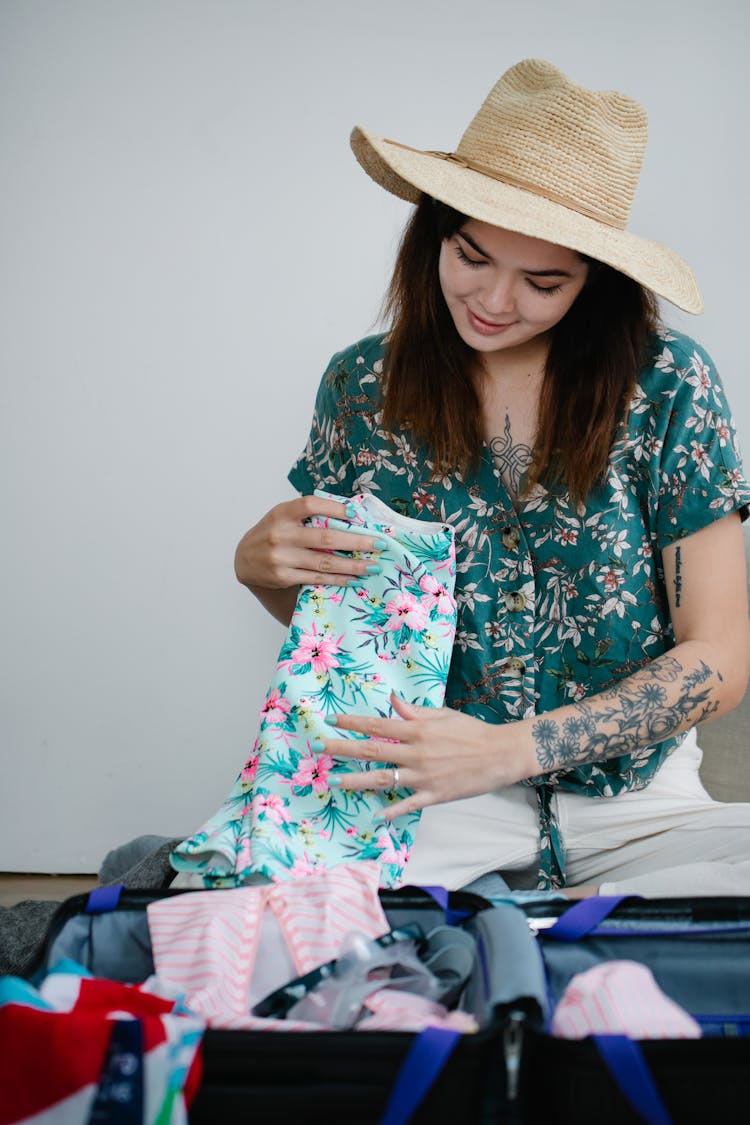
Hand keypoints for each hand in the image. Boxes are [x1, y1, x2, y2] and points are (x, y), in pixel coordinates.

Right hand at [234, 496, 384, 590]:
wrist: (244, 560)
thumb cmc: (272, 532)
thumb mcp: (283, 515)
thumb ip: (309, 513)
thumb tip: (352, 512)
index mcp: (282, 513)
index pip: (311, 505)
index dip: (336, 508)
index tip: (358, 514)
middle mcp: (281, 534)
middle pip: (326, 537)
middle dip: (357, 541)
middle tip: (380, 544)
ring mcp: (282, 557)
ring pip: (325, 561)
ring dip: (353, 565)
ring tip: (374, 566)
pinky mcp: (283, 577)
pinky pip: (317, 577)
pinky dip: (338, 578)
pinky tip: (354, 578)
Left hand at [320, 693, 531, 819]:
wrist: (500, 754)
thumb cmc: (472, 731)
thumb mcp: (442, 716)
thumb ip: (414, 712)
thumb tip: (391, 700)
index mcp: (417, 730)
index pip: (378, 725)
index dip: (353, 723)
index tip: (332, 720)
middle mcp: (416, 753)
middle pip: (372, 750)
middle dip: (342, 749)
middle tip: (318, 748)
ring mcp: (424, 776)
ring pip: (383, 779)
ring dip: (356, 780)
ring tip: (333, 781)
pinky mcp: (434, 795)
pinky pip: (408, 804)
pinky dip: (392, 810)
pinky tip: (376, 815)